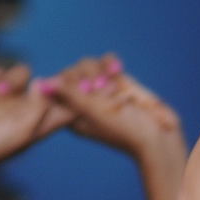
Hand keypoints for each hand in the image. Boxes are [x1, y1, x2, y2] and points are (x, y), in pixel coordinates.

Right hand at [0, 62, 71, 174]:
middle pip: (49, 83)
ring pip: (23, 72)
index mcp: (45, 123)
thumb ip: (37, 107)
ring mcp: (12, 98)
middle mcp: (31, 109)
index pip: (69, 105)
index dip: (70, 91)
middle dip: (41, 79)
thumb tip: (42, 82)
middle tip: (31, 85)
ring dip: (10, 79)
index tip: (58, 86)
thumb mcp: (22, 131)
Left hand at [49, 56, 183, 163]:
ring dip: (101, 71)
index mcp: (71, 114)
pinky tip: (118, 70)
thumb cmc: (124, 129)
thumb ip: (68, 94)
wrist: (158, 136)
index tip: (87, 90)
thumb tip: (41, 83)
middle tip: (103, 88)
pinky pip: (106, 63)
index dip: (70, 80)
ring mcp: (101, 92)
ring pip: (89, 65)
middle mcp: (84, 102)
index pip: (58, 86)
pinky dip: (111, 64)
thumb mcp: (92, 110)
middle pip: (73, 72)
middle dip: (89, 75)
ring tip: (114, 85)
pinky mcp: (117, 83)